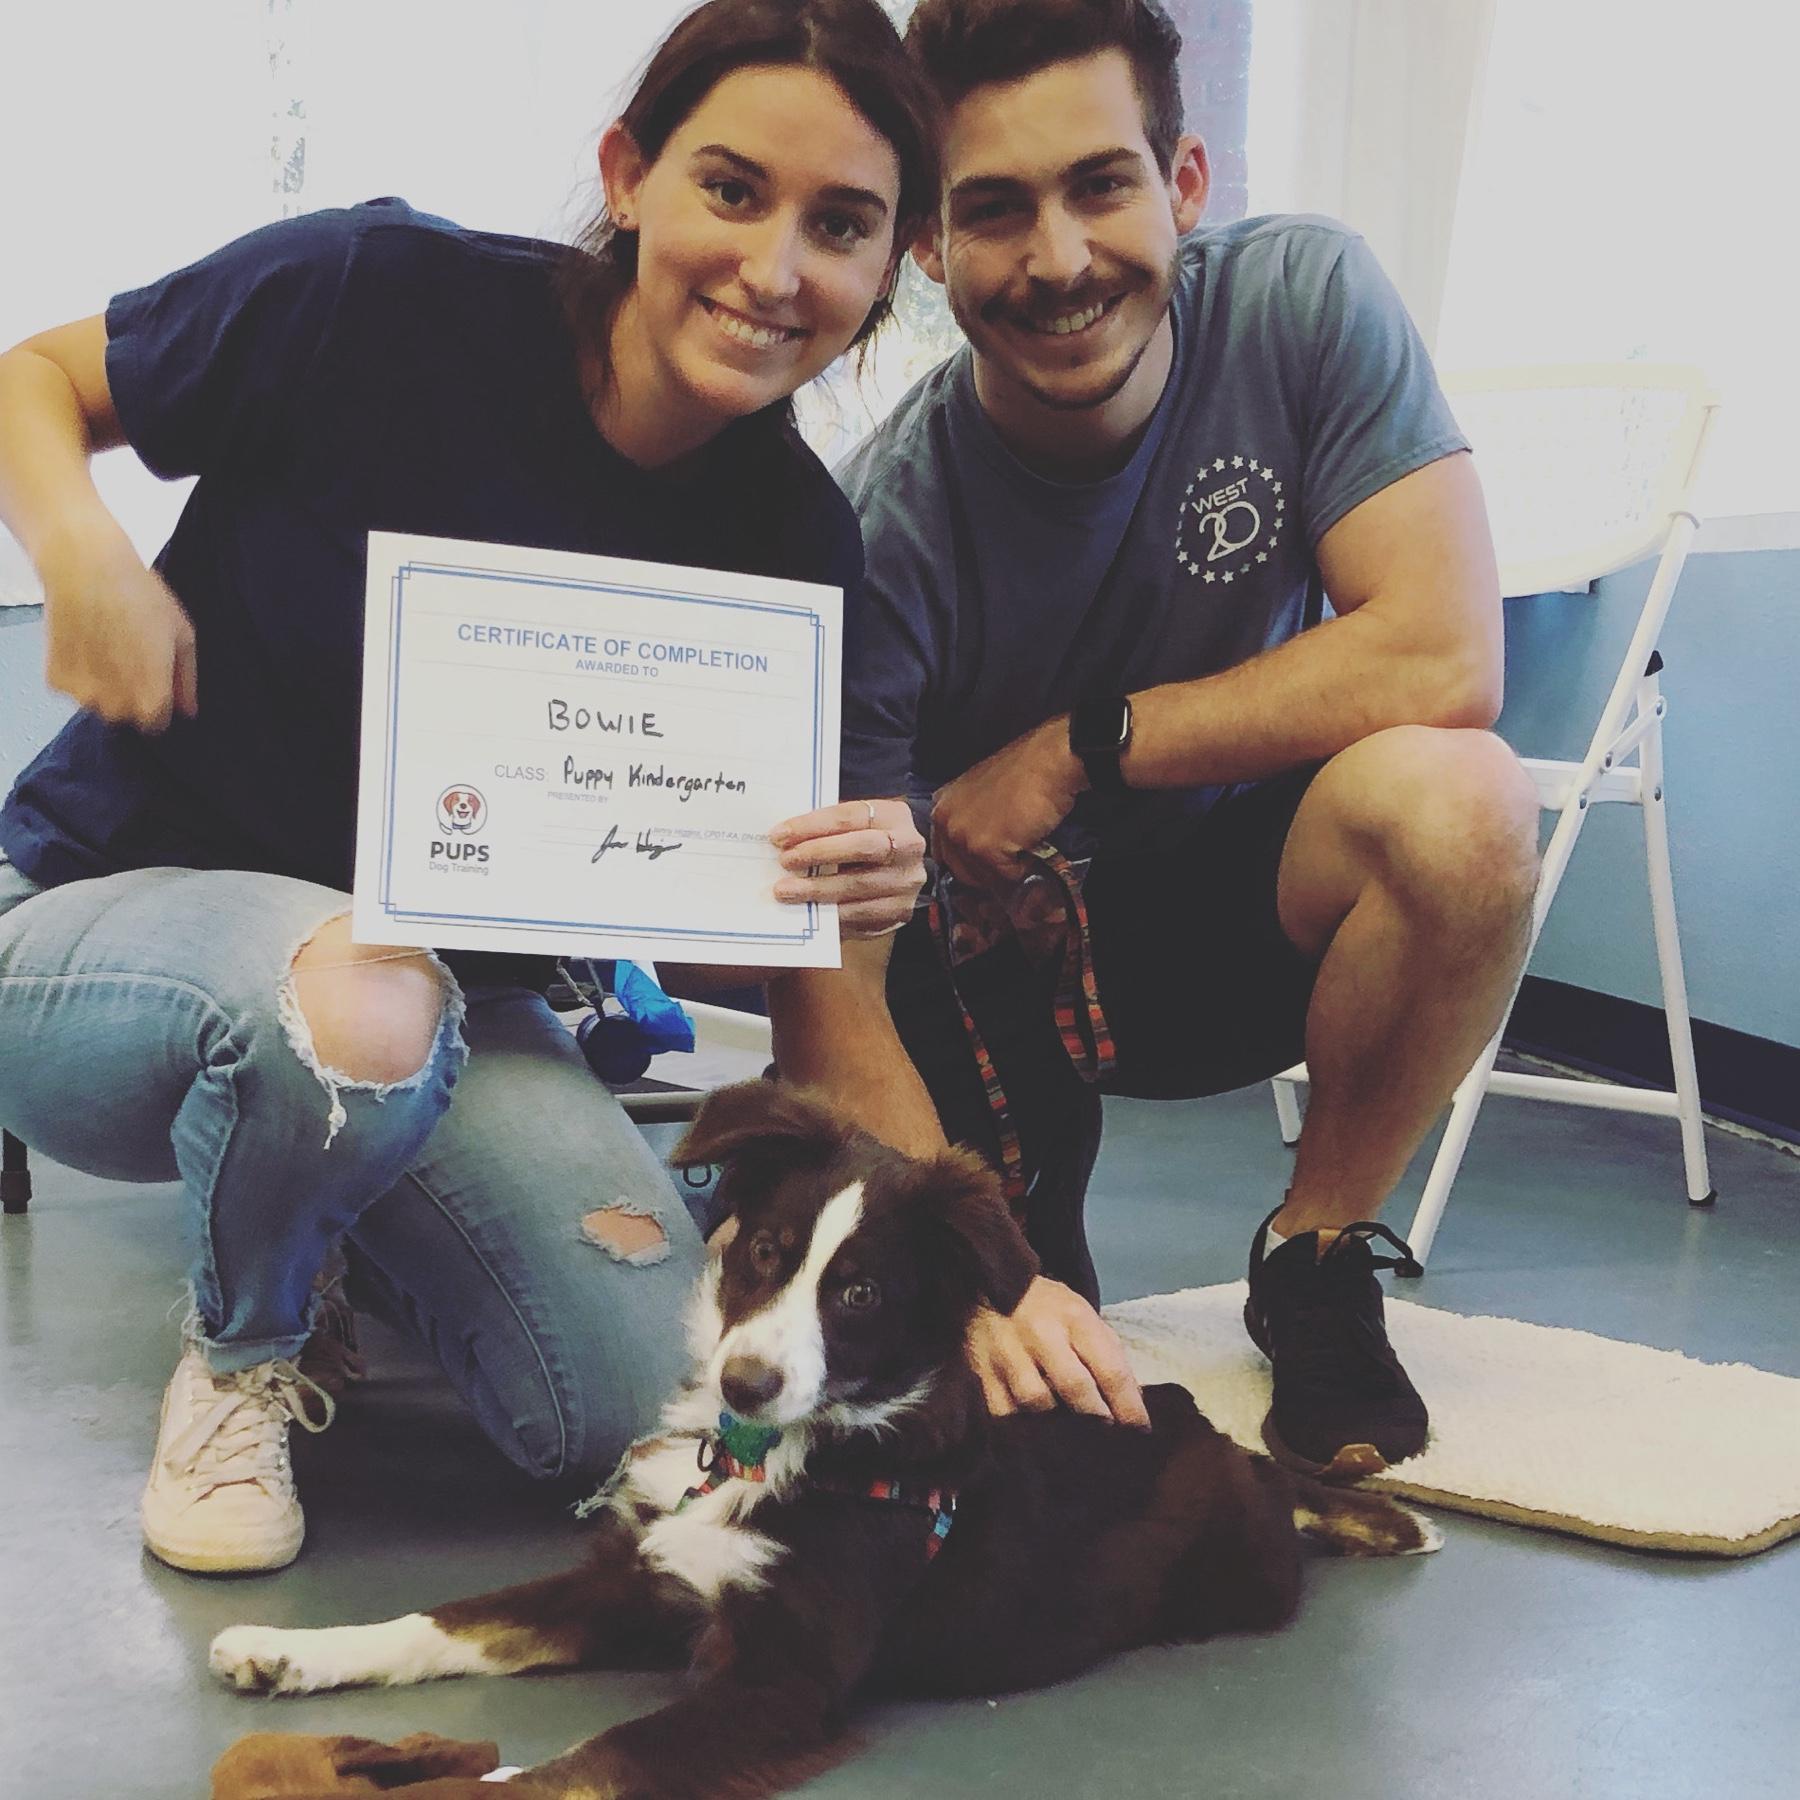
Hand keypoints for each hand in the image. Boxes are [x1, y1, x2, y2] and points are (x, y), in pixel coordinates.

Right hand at [39, 518, 196, 730]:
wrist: (86, 569)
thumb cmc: (141, 598)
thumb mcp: (181, 634)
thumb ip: (186, 678)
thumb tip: (188, 711)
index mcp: (151, 698)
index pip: (156, 724)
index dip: (158, 703)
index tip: (155, 682)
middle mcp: (116, 705)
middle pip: (127, 716)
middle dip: (131, 696)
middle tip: (129, 659)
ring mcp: (82, 694)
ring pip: (98, 704)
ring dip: (103, 686)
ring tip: (107, 648)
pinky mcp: (56, 681)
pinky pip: (72, 688)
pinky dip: (78, 673)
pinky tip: (85, 644)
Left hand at [769, 798, 926, 937]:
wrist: (897, 870)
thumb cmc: (863, 841)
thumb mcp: (854, 825)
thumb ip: (827, 828)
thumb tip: (783, 837)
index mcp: (894, 815)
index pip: (850, 816)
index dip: (813, 825)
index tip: (780, 835)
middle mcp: (908, 847)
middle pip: (862, 847)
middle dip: (819, 853)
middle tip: (785, 861)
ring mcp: (906, 882)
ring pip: (860, 885)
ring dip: (818, 889)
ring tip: (787, 891)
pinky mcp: (900, 911)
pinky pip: (862, 915)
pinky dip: (831, 913)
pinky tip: (808, 910)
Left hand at [930, 718, 1080, 894]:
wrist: (1048, 762)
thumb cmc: (1023, 773)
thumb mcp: (981, 794)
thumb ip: (970, 820)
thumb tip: (976, 853)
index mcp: (941, 808)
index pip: (945, 855)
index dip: (968, 864)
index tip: (988, 866)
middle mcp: (945, 822)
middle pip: (961, 871)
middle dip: (985, 873)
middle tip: (1009, 864)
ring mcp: (962, 836)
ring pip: (982, 877)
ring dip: (1004, 872)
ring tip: (1022, 853)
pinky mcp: (985, 848)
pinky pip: (1003, 876)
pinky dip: (1021, 870)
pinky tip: (1030, 850)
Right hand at [966, 1276, 1149, 1427]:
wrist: (988, 1289)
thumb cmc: (1048, 1309)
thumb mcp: (1084, 1317)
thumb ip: (1108, 1357)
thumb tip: (1133, 1404)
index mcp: (1074, 1318)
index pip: (1108, 1367)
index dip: (1127, 1405)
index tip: (1140, 1429)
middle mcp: (1040, 1333)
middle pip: (1074, 1386)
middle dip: (1096, 1417)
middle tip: (1106, 1434)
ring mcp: (1007, 1353)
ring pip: (1036, 1403)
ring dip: (1056, 1424)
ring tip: (1068, 1433)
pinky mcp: (981, 1373)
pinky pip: (1004, 1413)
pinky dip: (1021, 1425)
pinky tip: (1032, 1429)